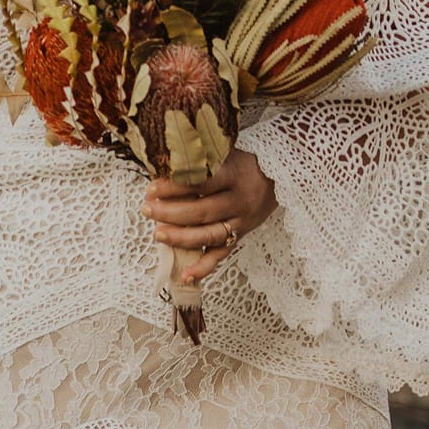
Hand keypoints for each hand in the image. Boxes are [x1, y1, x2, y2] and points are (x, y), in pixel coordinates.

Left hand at [143, 149, 275, 284]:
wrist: (281, 175)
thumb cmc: (245, 161)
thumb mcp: (226, 153)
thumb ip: (200, 161)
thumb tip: (162, 170)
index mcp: (236, 175)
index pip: (201, 183)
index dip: (174, 188)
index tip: (151, 188)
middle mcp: (241, 200)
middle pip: (202, 211)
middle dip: (170, 213)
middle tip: (147, 209)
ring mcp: (242, 222)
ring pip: (209, 235)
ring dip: (180, 238)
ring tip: (157, 234)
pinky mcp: (241, 236)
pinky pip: (222, 255)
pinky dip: (203, 267)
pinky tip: (184, 276)